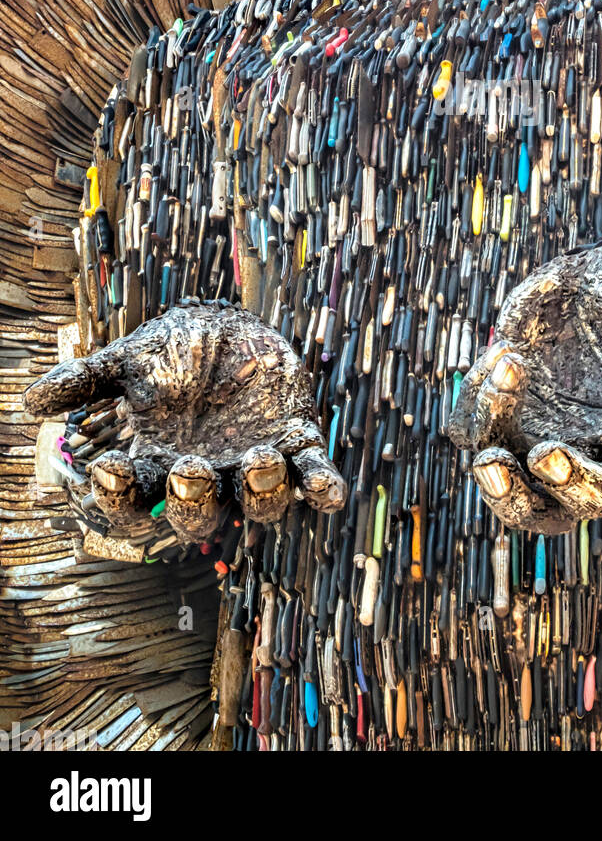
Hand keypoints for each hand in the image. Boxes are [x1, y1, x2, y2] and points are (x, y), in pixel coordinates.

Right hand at [25, 301, 345, 542]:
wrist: (229, 325)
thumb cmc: (172, 352)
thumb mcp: (129, 361)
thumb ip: (88, 379)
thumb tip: (32, 401)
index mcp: (156, 468)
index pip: (131, 502)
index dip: (119, 493)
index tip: (111, 465)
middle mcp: (207, 479)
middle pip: (197, 517)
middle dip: (193, 498)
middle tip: (188, 467)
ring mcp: (253, 467)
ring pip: (259, 505)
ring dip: (263, 491)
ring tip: (259, 458)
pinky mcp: (296, 443)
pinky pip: (312, 478)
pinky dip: (321, 487)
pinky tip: (328, 491)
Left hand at [447, 244, 601, 533]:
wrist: (585, 280)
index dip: (584, 488)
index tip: (547, 455)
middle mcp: (584, 452)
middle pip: (545, 513)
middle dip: (513, 501)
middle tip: (491, 466)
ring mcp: (537, 437)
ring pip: (498, 474)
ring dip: (490, 425)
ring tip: (509, 359)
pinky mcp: (503, 415)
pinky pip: (470, 429)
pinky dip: (474, 399)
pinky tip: (503, 350)